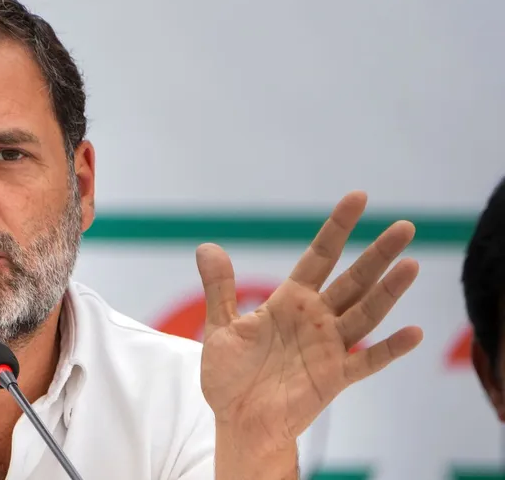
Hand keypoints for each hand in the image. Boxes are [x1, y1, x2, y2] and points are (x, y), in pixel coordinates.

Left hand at [197, 191, 422, 456]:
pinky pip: (367, 360)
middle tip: (405, 226)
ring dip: (388, 292)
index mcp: (289, 301)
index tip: (358, 198)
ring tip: (412, 265)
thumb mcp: (221, 326)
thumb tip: (206, 246)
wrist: (237, 420)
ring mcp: (328, 347)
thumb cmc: (230, 374)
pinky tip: (413, 332)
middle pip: (352, 280)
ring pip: (366, 313)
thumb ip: (220, 288)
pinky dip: (389, 348)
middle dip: (377, 254)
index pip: (319, 256)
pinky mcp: (334, 377)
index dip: (337, 228)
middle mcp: (315, 318)